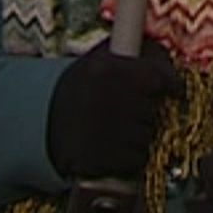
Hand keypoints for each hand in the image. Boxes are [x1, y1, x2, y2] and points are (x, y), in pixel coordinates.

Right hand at [46, 38, 181, 178]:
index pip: (160, 76)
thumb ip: (135, 53)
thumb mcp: (99, 60)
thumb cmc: (76, 89)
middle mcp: (109, 98)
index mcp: (108, 69)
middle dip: (146, 110)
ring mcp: (106, 130)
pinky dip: (129, 156)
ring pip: (148, 135)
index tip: (173, 89)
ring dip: (138, 134)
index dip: (169, 84)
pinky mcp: (103, 159)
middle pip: (154, 109)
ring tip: (113, 126)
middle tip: (125, 109)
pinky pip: (137, 159)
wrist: (39, 123)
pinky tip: (110, 145)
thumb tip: (168, 62)